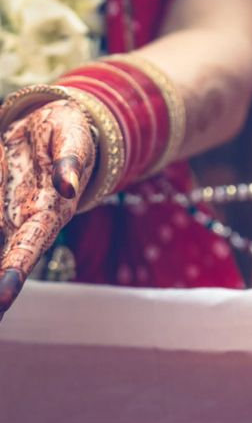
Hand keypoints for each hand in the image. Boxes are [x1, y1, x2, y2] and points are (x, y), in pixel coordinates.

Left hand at [0, 99, 95, 316]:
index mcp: (49, 211)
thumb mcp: (74, 138)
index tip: (3, 298)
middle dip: (0, 285)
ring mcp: (4, 213)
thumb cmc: (67, 132)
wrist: (49, 124)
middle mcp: (23, 220)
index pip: (30, 247)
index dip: (15, 273)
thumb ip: (71, 161)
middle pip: (4, 260)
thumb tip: (67, 188)